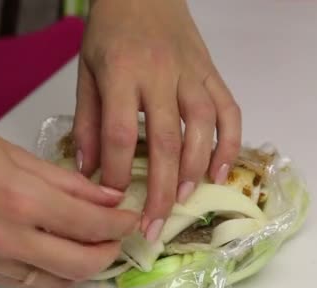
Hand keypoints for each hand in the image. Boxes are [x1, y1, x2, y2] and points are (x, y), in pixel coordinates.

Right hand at [0, 107, 139, 287]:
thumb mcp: (11, 151)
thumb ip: (63, 179)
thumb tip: (103, 196)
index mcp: (17, 198)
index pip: (90, 224)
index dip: (120, 223)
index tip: (130, 215)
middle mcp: (3, 237)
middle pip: (81, 265)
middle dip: (110, 251)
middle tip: (118, 233)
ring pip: (55, 280)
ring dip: (82, 265)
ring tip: (91, 241)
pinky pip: (25, 281)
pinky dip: (49, 269)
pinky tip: (54, 247)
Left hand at [73, 0, 240, 240]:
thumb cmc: (110, 32)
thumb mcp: (86, 72)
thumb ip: (87, 121)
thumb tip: (86, 170)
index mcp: (121, 73)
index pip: (120, 133)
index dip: (118, 173)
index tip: (114, 201)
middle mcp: (160, 74)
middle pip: (166, 141)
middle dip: (162, 190)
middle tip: (155, 225)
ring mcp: (192, 73)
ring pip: (203, 129)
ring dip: (196, 171)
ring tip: (186, 202)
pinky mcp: (212, 73)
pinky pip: (229, 110)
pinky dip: (230, 144)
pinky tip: (221, 172)